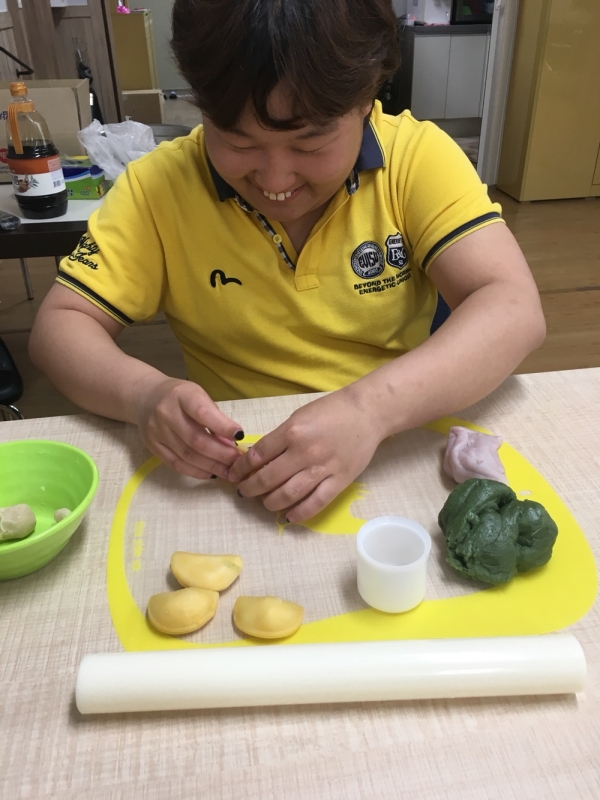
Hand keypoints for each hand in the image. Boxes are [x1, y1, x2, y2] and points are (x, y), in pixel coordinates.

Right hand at [135, 377, 243, 478]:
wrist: (145, 397)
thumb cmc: (180, 397)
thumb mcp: (198, 396)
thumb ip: (215, 417)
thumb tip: (231, 443)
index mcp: (182, 395)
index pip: (203, 412)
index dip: (222, 426)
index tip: (240, 436)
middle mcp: (166, 413)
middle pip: (196, 439)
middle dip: (221, 453)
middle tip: (238, 462)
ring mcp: (157, 431)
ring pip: (187, 455)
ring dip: (211, 466)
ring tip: (228, 472)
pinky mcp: (152, 446)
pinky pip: (176, 463)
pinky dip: (195, 471)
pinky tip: (210, 473)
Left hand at [227, 389, 384, 521]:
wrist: (367, 413)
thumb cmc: (331, 411)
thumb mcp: (299, 417)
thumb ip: (280, 437)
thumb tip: (258, 459)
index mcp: (292, 432)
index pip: (258, 455)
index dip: (242, 468)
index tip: (234, 475)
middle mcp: (305, 452)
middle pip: (269, 478)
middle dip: (251, 488)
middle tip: (244, 492)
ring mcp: (323, 468)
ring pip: (289, 494)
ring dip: (270, 503)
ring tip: (264, 503)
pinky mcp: (340, 481)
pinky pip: (316, 503)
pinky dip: (299, 513)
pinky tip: (288, 516)